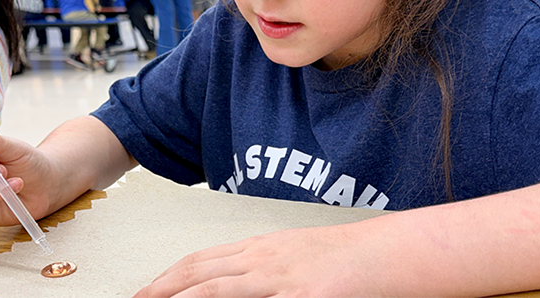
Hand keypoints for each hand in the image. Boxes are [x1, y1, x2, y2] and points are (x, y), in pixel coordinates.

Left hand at [132, 224, 381, 297]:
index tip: (150, 288)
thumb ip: (267, 268)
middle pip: (199, 272)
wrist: (389, 253)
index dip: (172, 275)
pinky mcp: (300, 296)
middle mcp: (263, 259)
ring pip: (215, 289)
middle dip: (162, 288)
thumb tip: (243, 283)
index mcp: (262, 248)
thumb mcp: (300, 258)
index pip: (203, 260)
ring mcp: (279, 277)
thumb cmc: (350, 257)